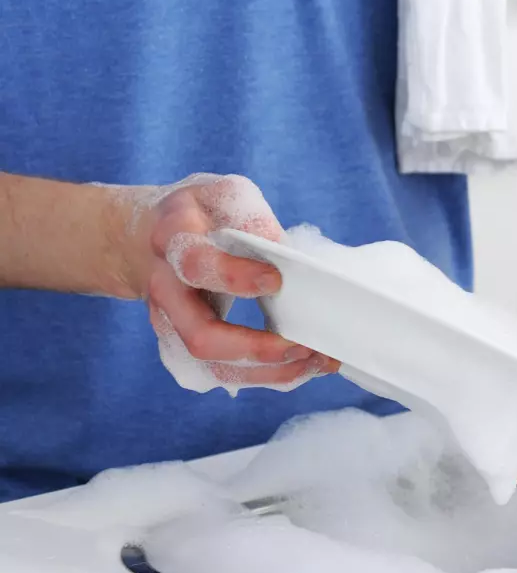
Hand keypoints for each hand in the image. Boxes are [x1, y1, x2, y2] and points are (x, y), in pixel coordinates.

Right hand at [113, 174, 338, 391]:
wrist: (144, 239)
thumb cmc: (198, 215)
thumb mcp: (224, 196)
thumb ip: (253, 219)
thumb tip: (289, 257)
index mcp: (173, 240)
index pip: (195, 265)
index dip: (234, 277)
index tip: (276, 281)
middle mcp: (166, 290)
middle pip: (200, 337)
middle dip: (256, 348)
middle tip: (303, 344)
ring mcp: (171, 325)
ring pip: (212, 367)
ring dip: (269, 372)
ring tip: (316, 361)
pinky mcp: (184, 346)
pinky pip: (223, 374)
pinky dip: (266, 376)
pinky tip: (302, 367)